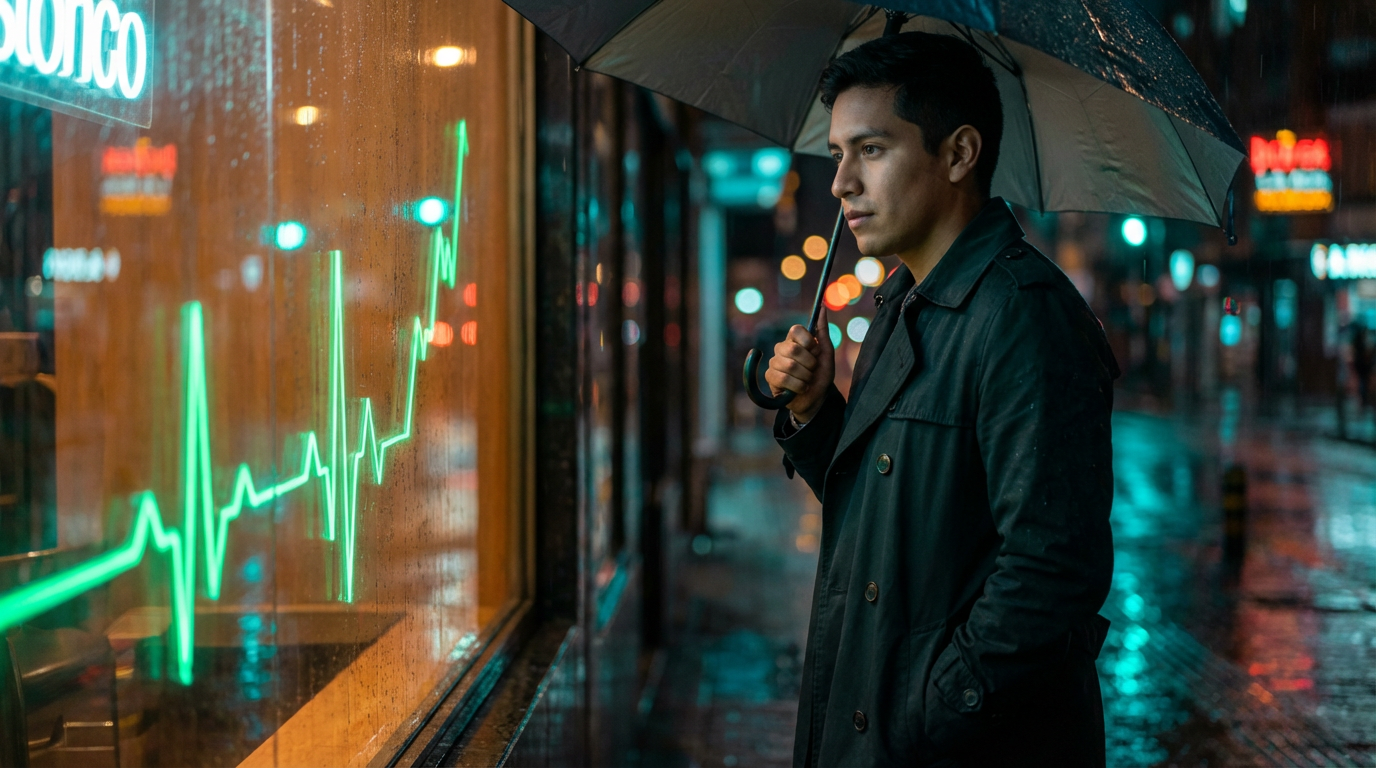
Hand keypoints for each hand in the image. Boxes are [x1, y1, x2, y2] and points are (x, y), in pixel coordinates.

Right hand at [765, 308, 834, 422]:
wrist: (817, 398)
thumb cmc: (821, 374)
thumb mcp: (827, 352)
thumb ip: (823, 330)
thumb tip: (823, 307)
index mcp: (794, 340)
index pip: (795, 330)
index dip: (808, 342)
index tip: (816, 351)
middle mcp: (782, 348)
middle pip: (792, 349)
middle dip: (809, 363)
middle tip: (812, 370)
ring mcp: (774, 362)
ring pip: (789, 365)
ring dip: (805, 377)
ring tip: (807, 381)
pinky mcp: (770, 377)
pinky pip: (783, 379)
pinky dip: (798, 386)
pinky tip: (800, 388)